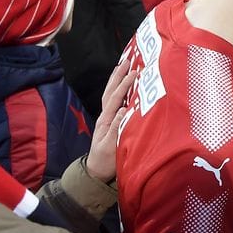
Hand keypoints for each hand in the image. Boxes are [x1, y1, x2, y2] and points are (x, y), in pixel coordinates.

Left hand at [85, 59, 136, 183]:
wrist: (96, 172)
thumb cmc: (105, 162)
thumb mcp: (111, 147)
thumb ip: (117, 128)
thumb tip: (124, 108)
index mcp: (106, 120)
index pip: (115, 98)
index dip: (125, 84)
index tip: (135, 72)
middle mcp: (105, 116)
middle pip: (110, 91)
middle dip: (119, 75)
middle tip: (128, 60)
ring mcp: (107, 118)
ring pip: (111, 94)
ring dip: (117, 79)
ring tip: (123, 66)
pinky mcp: (111, 121)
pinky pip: (114, 100)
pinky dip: (118, 89)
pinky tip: (124, 85)